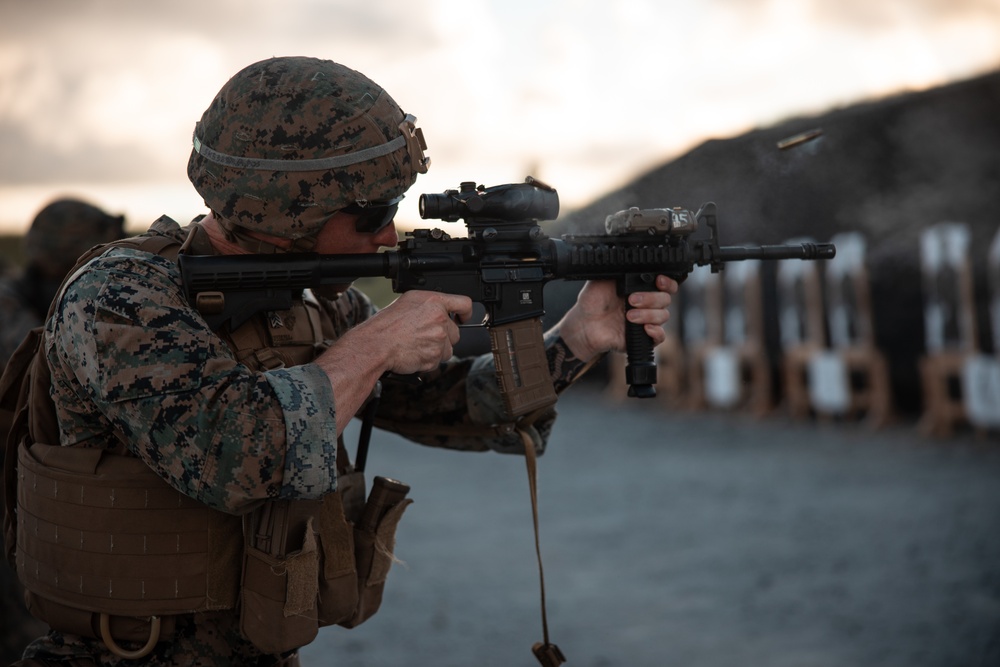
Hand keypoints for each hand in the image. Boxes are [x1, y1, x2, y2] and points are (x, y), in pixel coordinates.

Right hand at [315, 290, 472, 432]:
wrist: (376, 345)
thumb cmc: (387, 324)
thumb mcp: (409, 301)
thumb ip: (431, 304)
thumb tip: (444, 310)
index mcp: (434, 302)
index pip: (464, 303)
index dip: (466, 313)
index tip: (463, 318)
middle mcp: (439, 319)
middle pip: (456, 332)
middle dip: (444, 336)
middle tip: (424, 336)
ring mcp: (439, 339)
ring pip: (448, 349)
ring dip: (436, 350)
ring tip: (417, 345)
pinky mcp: (435, 357)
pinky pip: (438, 361)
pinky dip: (428, 360)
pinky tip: (414, 353)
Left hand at [555, 275, 677, 361]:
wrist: (583, 324)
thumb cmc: (592, 302)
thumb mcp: (603, 279)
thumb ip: (619, 270)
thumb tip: (631, 260)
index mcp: (641, 288)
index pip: (665, 285)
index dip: (667, 282)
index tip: (658, 281)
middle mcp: (646, 304)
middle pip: (666, 299)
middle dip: (651, 298)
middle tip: (631, 300)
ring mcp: (645, 320)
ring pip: (663, 316)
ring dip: (648, 315)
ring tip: (629, 315)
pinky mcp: (642, 337)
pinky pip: (660, 337)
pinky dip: (656, 332)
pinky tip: (645, 328)